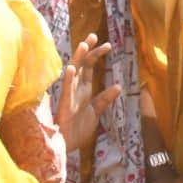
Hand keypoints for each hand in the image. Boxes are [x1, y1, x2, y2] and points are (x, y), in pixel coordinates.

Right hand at [56, 35, 118, 151]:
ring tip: (83, 45)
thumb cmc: (78, 130)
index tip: (107, 44)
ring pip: (73, 73)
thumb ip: (105, 99)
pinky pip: (66, 90)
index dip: (96, 55)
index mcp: (84, 90)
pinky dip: (68, 79)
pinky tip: (71, 69)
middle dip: (87, 51)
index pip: (89, 68)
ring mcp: (69, 96)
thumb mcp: (95, 113)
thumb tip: (118, 86)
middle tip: (93, 35)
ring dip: (78, 59)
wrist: (68, 146)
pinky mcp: (64, 105)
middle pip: (81, 65)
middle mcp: (76, 89)